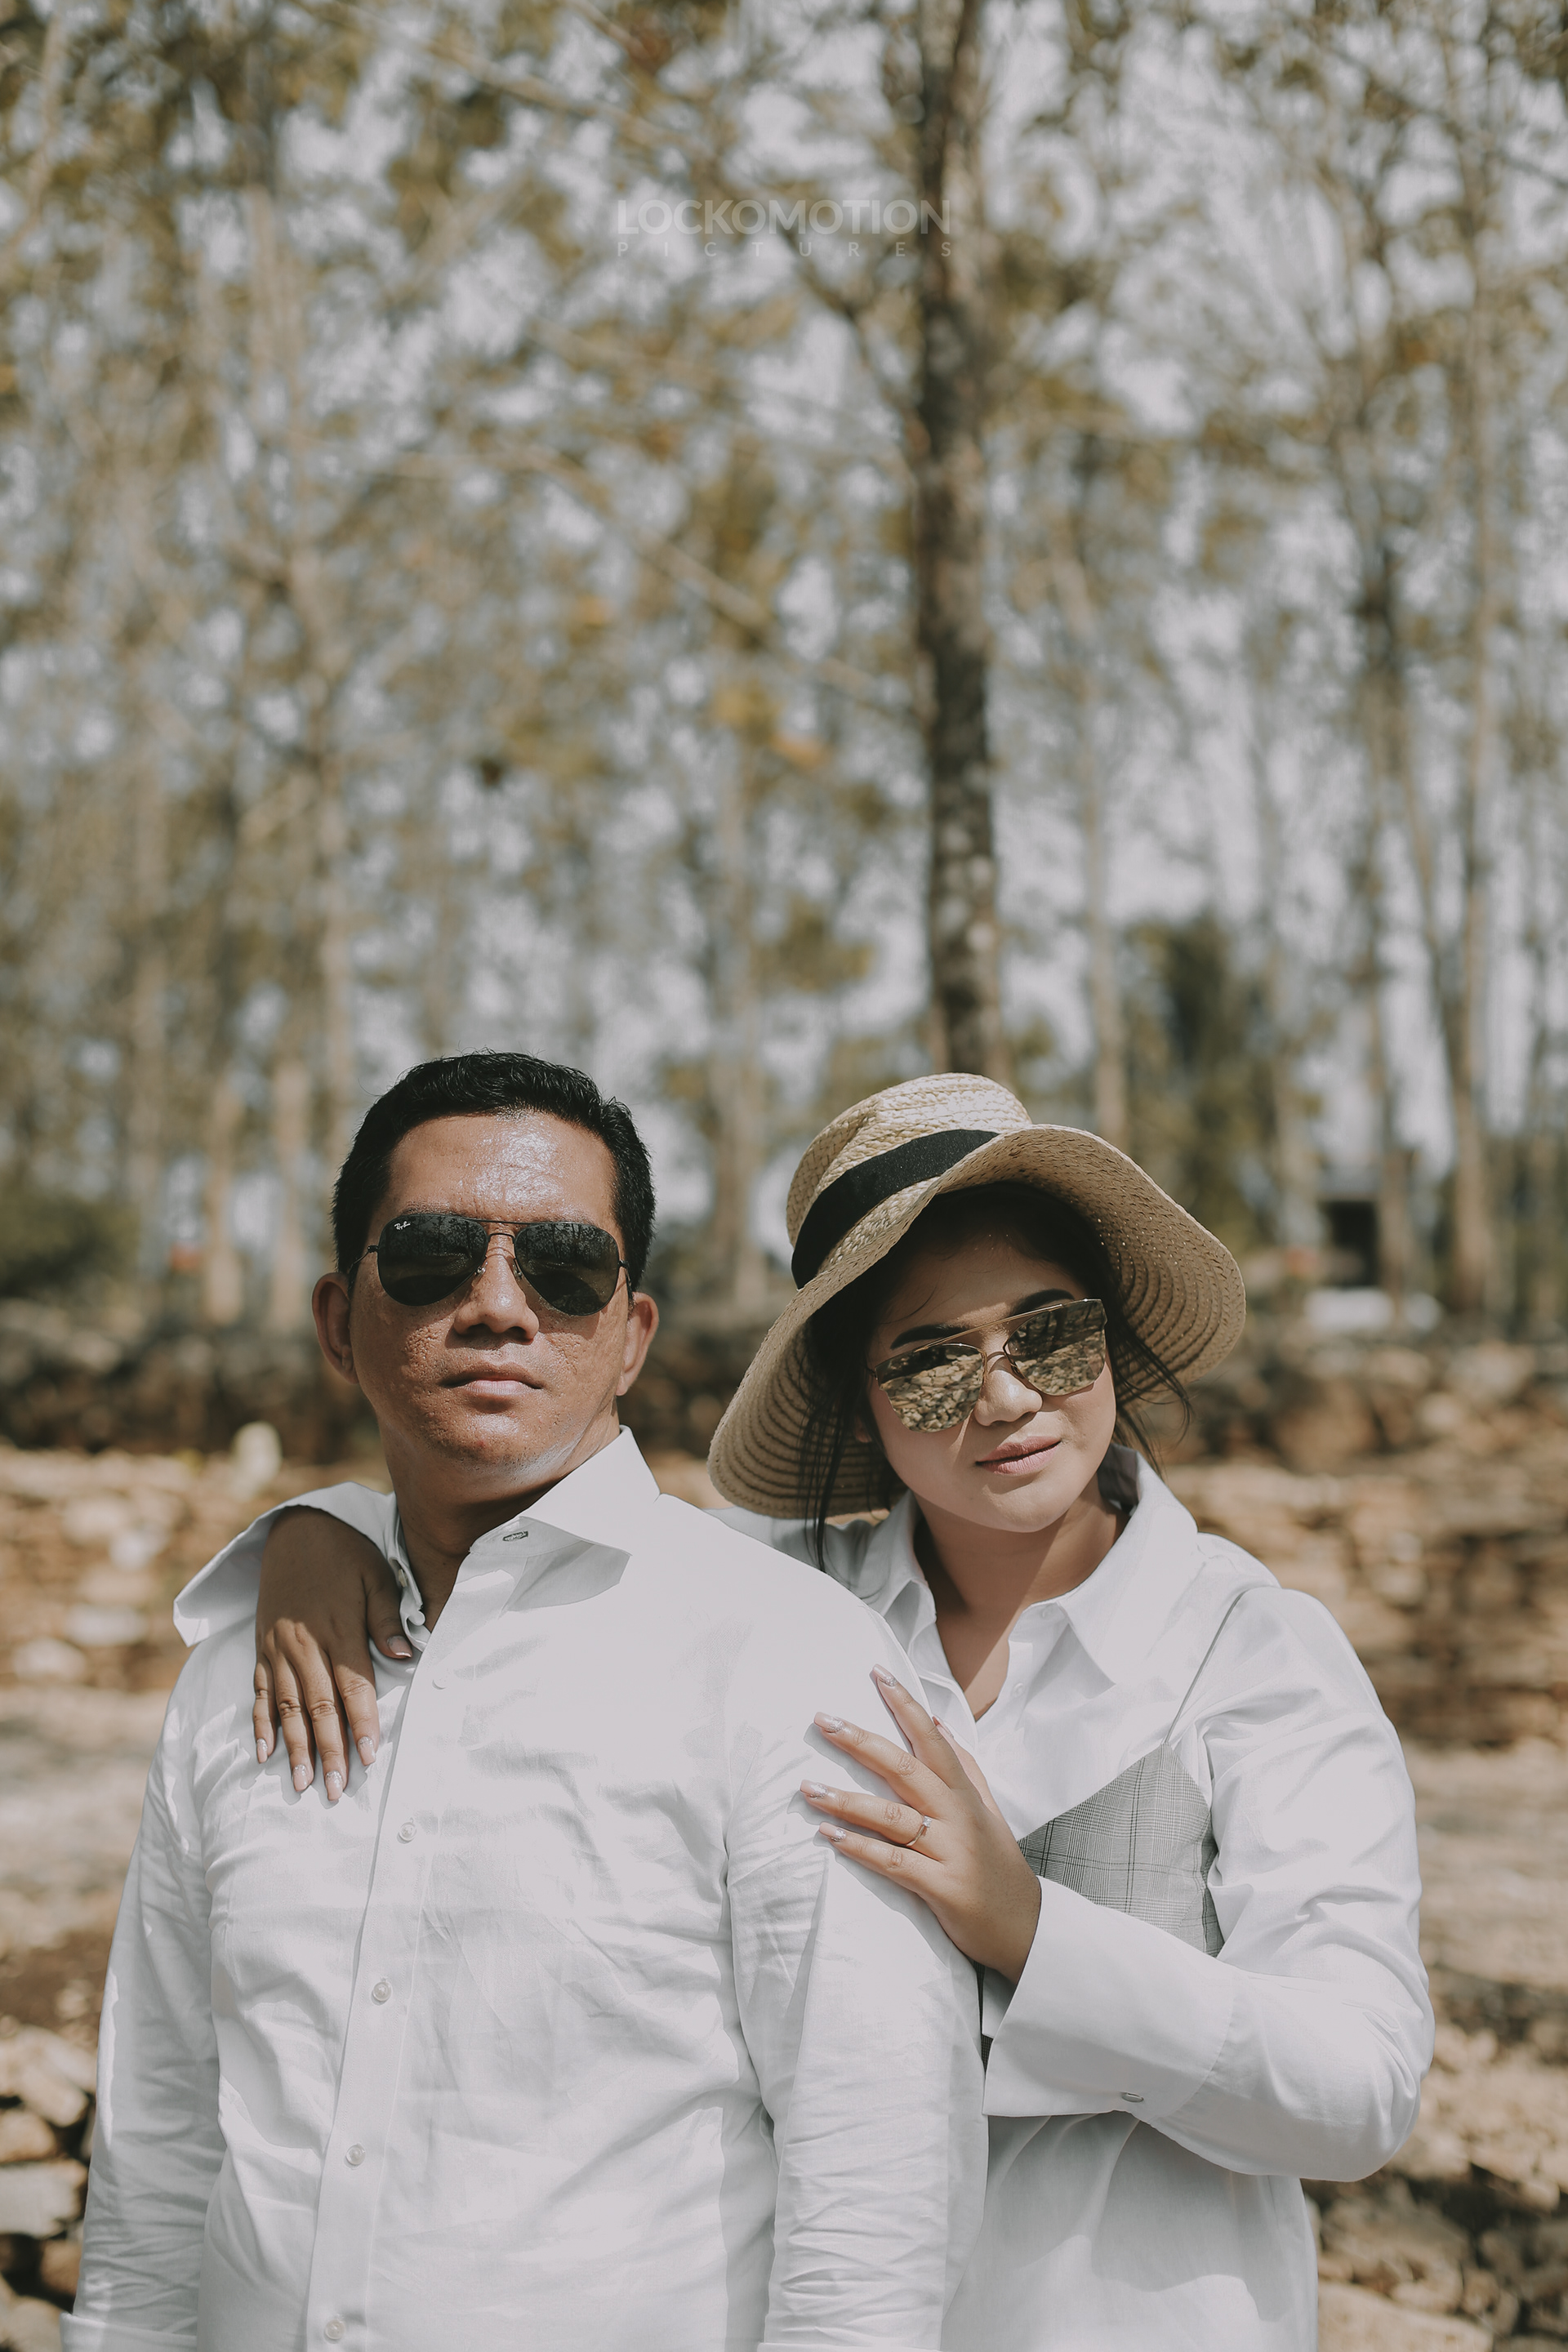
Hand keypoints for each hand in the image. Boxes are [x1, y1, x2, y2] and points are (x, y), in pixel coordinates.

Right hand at [253, 1509, 410, 1801]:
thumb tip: (406, 1654)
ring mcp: (277, 1649)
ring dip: (294, 1748)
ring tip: (301, 1784)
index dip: (362, 1724)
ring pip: (286, 1707)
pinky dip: (261, 1724)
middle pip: (318, 1707)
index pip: (352, 1687)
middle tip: (336, 1790)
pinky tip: (264, 1753)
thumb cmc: (345, 1554)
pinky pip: (258, 1692)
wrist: (295, 1530)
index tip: (370, 1758)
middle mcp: (303, 1645)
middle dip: (328, 1751)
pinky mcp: (261, 1648)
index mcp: (337, 1629)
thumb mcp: (376, 1577)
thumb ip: (387, 1619)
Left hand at [801, 1665, 1042, 1981]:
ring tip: (808, 1787)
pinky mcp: (941, 1887)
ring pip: (891, 1816)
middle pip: (904, 1769)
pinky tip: (829, 1835)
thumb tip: (936, 1722)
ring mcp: (950, 1851)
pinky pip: (893, 1863)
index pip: (932, 1738)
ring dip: (846, 1800)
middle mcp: (957, 1816)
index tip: (877, 1674)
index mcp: (965, 1793)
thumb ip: (964, 1766)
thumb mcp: (987, 1809)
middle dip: (861, 1742)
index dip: (905, 1705)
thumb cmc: (997, 1863)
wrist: (1024, 1926)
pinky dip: (859, 1848)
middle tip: (824, 1720)